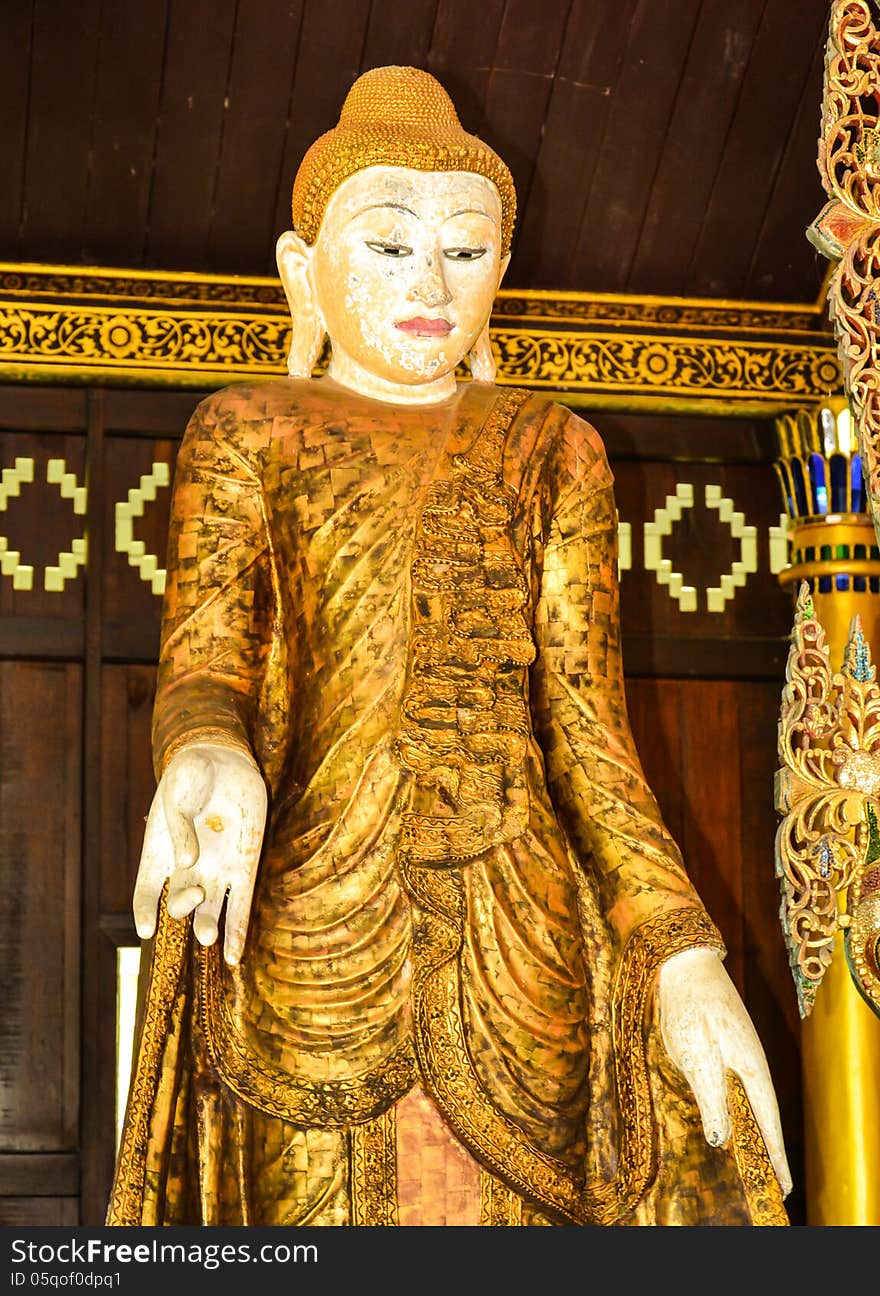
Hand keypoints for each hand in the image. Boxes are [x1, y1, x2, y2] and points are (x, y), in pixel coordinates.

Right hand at [133, 742, 267, 964]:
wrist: (223, 759)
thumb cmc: (191, 774)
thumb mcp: (179, 795)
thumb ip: (180, 827)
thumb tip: (187, 862)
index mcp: (160, 854)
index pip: (146, 891)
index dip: (144, 911)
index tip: (145, 929)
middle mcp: (186, 869)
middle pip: (179, 902)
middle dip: (184, 906)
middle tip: (193, 894)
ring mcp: (216, 870)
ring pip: (209, 912)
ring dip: (208, 927)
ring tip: (209, 936)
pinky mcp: (244, 867)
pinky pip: (240, 906)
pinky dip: (238, 930)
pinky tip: (236, 955)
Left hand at [658, 945, 792, 1197]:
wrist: (685, 963)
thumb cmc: (690, 1009)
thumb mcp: (696, 1057)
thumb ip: (711, 1099)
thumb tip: (722, 1139)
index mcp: (751, 1069)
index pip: (768, 1123)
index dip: (775, 1155)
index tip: (783, 1185)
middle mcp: (752, 1062)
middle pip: (765, 1115)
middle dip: (769, 1148)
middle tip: (775, 1182)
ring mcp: (742, 1051)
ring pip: (751, 1099)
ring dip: (755, 1128)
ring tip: (757, 1159)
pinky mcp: (728, 1042)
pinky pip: (739, 1083)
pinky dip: (740, 1106)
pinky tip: (732, 1115)